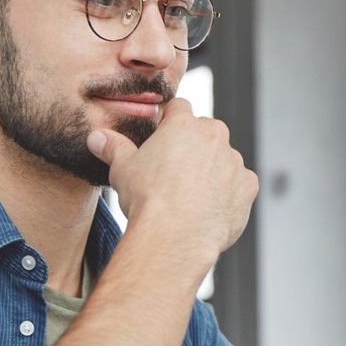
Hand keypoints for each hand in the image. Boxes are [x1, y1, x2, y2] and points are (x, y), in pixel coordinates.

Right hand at [87, 98, 256, 260]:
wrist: (175, 237)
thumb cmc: (147, 200)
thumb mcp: (122, 169)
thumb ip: (113, 148)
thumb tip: (97, 137)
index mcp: (184, 124)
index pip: (179, 109)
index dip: (169, 123)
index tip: (163, 139)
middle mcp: (215, 136)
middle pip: (205, 133)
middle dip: (192, 147)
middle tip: (174, 173)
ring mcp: (234, 161)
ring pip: (223, 160)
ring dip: (211, 171)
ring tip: (190, 197)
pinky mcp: (248, 187)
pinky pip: (238, 185)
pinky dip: (227, 194)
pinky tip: (208, 209)